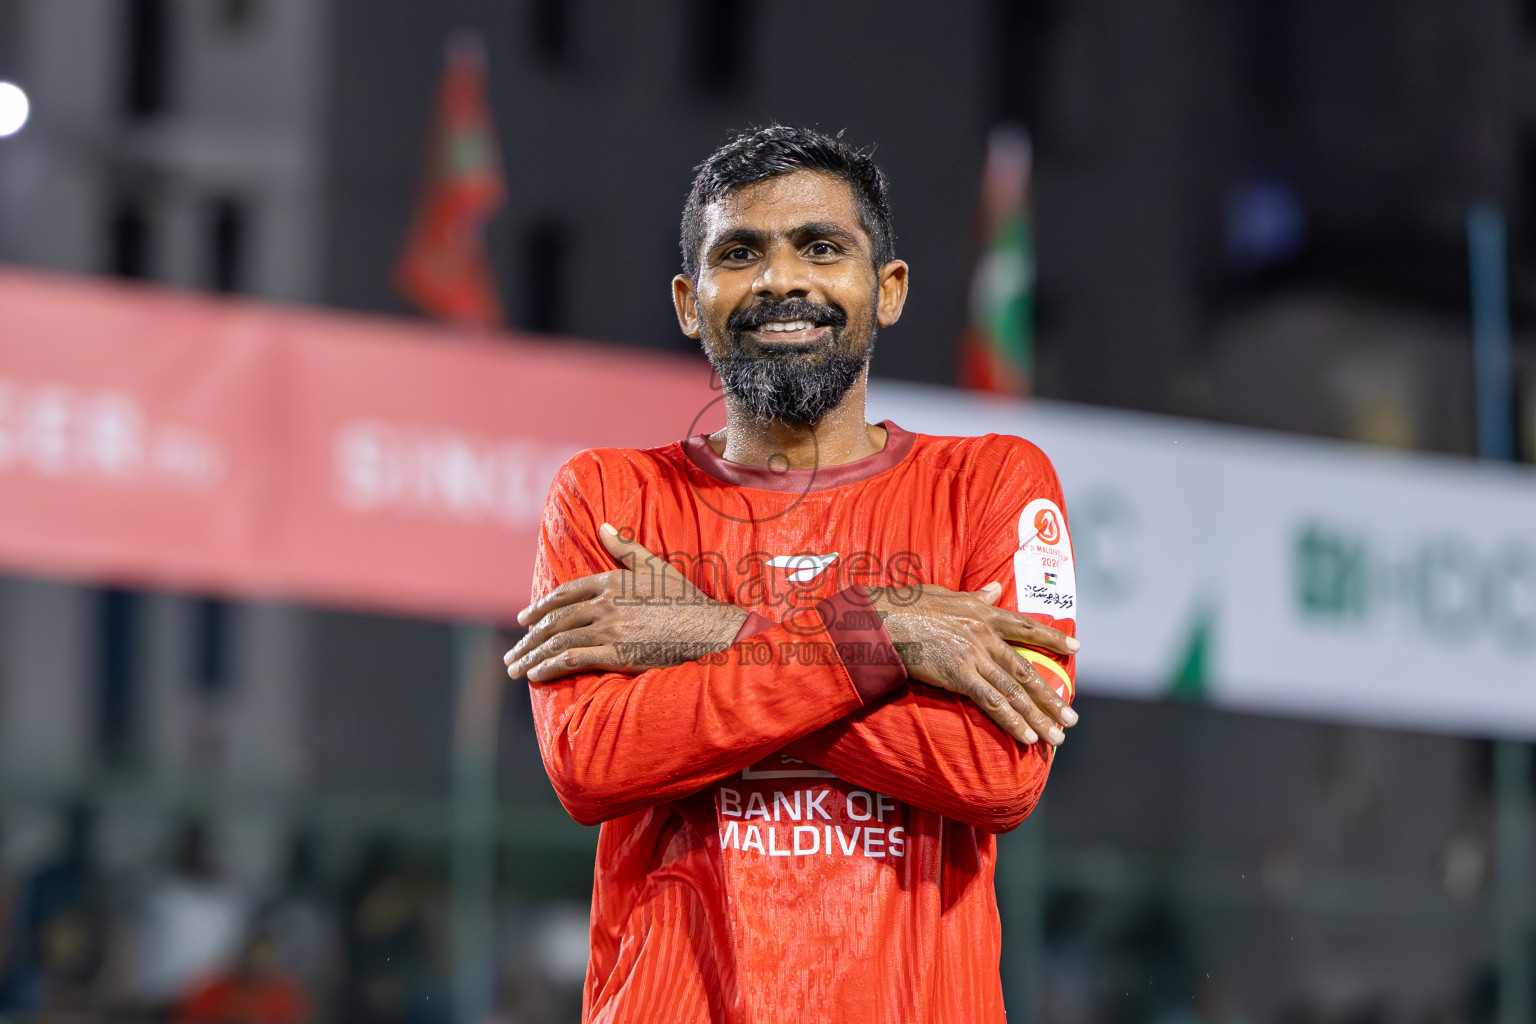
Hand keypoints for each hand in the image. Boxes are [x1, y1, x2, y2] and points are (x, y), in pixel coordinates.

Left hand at [504, 524, 748, 682]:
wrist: (709, 630)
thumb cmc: (686, 601)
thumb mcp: (656, 567)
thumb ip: (626, 548)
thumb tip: (604, 526)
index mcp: (612, 581)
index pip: (564, 594)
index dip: (540, 607)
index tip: (523, 619)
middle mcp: (606, 603)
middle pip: (555, 620)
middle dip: (528, 638)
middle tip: (512, 653)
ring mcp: (610, 629)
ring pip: (559, 641)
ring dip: (532, 656)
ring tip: (515, 668)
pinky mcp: (617, 654)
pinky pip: (573, 660)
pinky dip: (550, 667)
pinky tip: (536, 676)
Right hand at [866, 582, 1079, 746]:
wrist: (883, 619)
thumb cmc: (907, 605)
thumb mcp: (946, 594)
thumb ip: (975, 596)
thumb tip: (995, 589)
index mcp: (983, 613)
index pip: (1025, 627)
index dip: (1052, 637)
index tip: (1076, 647)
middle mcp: (984, 635)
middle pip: (1025, 670)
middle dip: (1051, 696)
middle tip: (1072, 717)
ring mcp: (973, 656)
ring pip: (1014, 691)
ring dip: (1038, 716)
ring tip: (1057, 736)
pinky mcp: (958, 675)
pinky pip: (991, 702)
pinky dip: (1011, 721)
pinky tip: (1027, 737)